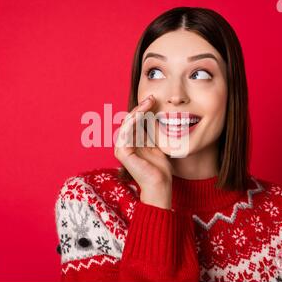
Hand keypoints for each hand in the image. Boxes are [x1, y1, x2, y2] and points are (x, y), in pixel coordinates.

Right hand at [114, 95, 172, 209]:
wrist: (160, 184)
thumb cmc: (160, 168)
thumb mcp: (156, 144)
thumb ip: (151, 132)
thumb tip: (154, 114)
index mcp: (131, 142)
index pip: (134, 121)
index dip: (143, 109)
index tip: (154, 99)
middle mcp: (123, 144)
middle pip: (130, 120)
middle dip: (140, 107)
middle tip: (152, 97)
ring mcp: (120, 148)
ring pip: (127, 123)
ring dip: (137, 111)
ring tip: (148, 102)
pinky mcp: (121, 152)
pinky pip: (126, 131)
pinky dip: (133, 120)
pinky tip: (142, 112)